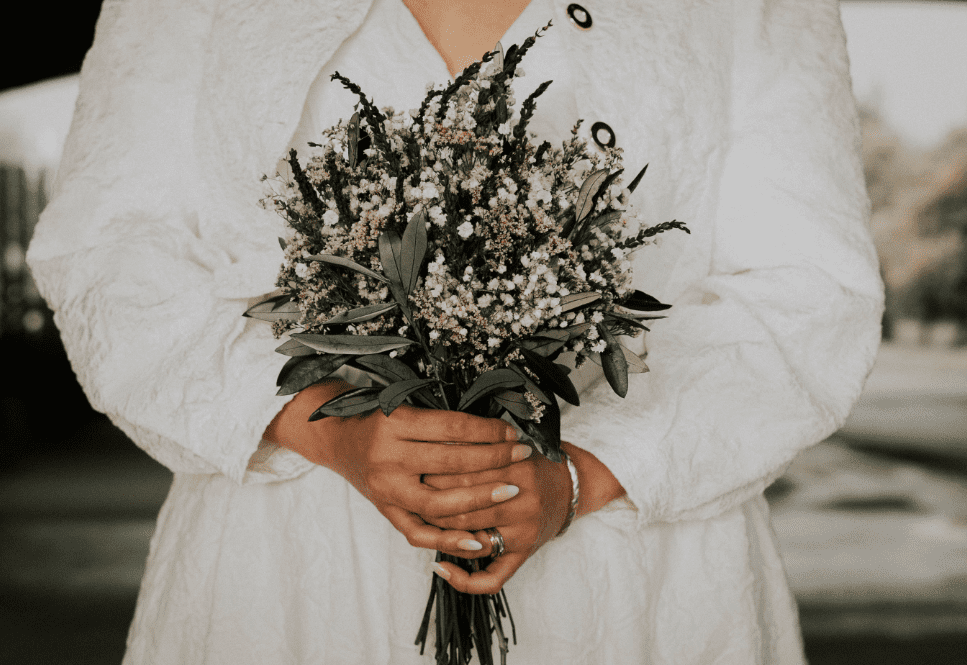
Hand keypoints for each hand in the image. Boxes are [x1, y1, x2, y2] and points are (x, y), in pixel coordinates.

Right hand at [264, 380, 533, 554]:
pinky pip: (420, 532)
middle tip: (523, 455)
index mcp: (396, 422)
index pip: (455, 428)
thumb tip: (496, 430)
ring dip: (481, 499)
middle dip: (495, 459)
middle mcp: (388, 456)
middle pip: (453, 462)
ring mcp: (386, 488)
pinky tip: (479, 539)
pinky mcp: (385, 510)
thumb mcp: (404, 405)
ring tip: (511, 490)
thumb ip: (442, 420)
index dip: (489, 431)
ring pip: (441, 501)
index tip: (514, 433)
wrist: (336, 439)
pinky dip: (450, 539)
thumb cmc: (377, 417)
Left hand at [420, 443, 573, 594]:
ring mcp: (523, 532)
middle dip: (431, 501)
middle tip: (409, 493)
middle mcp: (521, 502)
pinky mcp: (523, 554)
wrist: (570, 487)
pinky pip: (492, 579)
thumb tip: (433, 447)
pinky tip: (440, 568)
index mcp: (517, 469)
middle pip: (462, 506)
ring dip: (438, 532)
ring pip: (469, 538)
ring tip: (418, 522)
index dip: (434, 472)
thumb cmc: (531, 464)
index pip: (464, 472)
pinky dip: (463, 580)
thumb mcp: (510, 447)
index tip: (415, 468)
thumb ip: (479, 447)